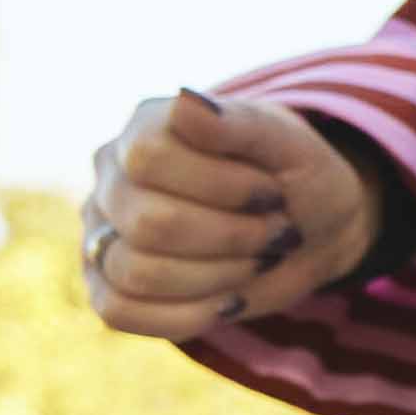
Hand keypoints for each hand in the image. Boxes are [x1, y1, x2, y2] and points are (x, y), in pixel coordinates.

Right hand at [79, 89, 376, 345]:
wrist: (312, 233)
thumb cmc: (297, 178)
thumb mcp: (290, 145)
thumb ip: (239, 123)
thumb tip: (185, 100)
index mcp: (145, 130)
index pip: (150, 157)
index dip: (223, 186)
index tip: (272, 192)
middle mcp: (112, 179)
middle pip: (148, 223)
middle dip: (233, 237)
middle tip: (275, 231)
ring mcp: (103, 233)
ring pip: (135, 271)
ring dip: (218, 276)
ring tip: (255, 261)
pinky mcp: (109, 285)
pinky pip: (118, 311)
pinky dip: (186, 315)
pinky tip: (228, 299)